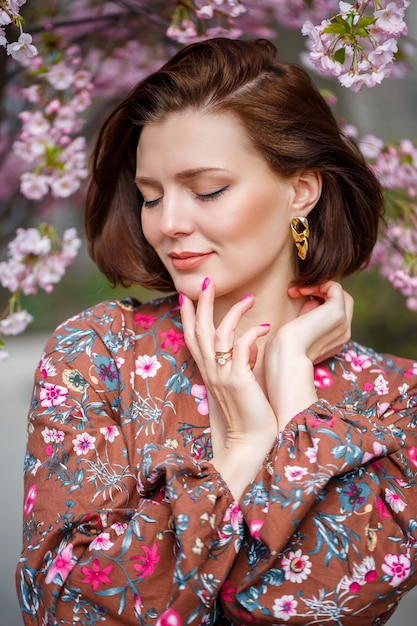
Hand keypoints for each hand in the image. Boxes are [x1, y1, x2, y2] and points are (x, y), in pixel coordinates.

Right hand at [179, 279, 276, 498]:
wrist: (249, 444)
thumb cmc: (247, 416)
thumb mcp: (238, 386)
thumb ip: (238, 366)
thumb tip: (246, 347)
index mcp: (209, 372)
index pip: (193, 339)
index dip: (188, 317)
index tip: (187, 298)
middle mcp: (211, 372)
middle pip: (199, 330)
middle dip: (201, 304)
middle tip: (206, 283)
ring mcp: (222, 375)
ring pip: (218, 334)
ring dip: (231, 312)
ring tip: (248, 297)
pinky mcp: (238, 380)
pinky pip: (240, 348)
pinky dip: (251, 334)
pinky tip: (265, 326)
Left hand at [264, 280, 352, 429]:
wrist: (285, 359)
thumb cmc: (282, 352)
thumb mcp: (296, 334)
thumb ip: (306, 319)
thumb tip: (310, 303)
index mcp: (335, 341)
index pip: (335, 313)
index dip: (318, 302)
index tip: (296, 301)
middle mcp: (343, 333)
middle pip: (342, 302)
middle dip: (321, 292)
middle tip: (298, 292)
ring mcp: (343, 324)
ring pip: (339, 294)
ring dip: (318, 286)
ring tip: (296, 291)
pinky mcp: (337, 313)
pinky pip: (335, 288)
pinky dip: (318, 284)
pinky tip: (299, 291)